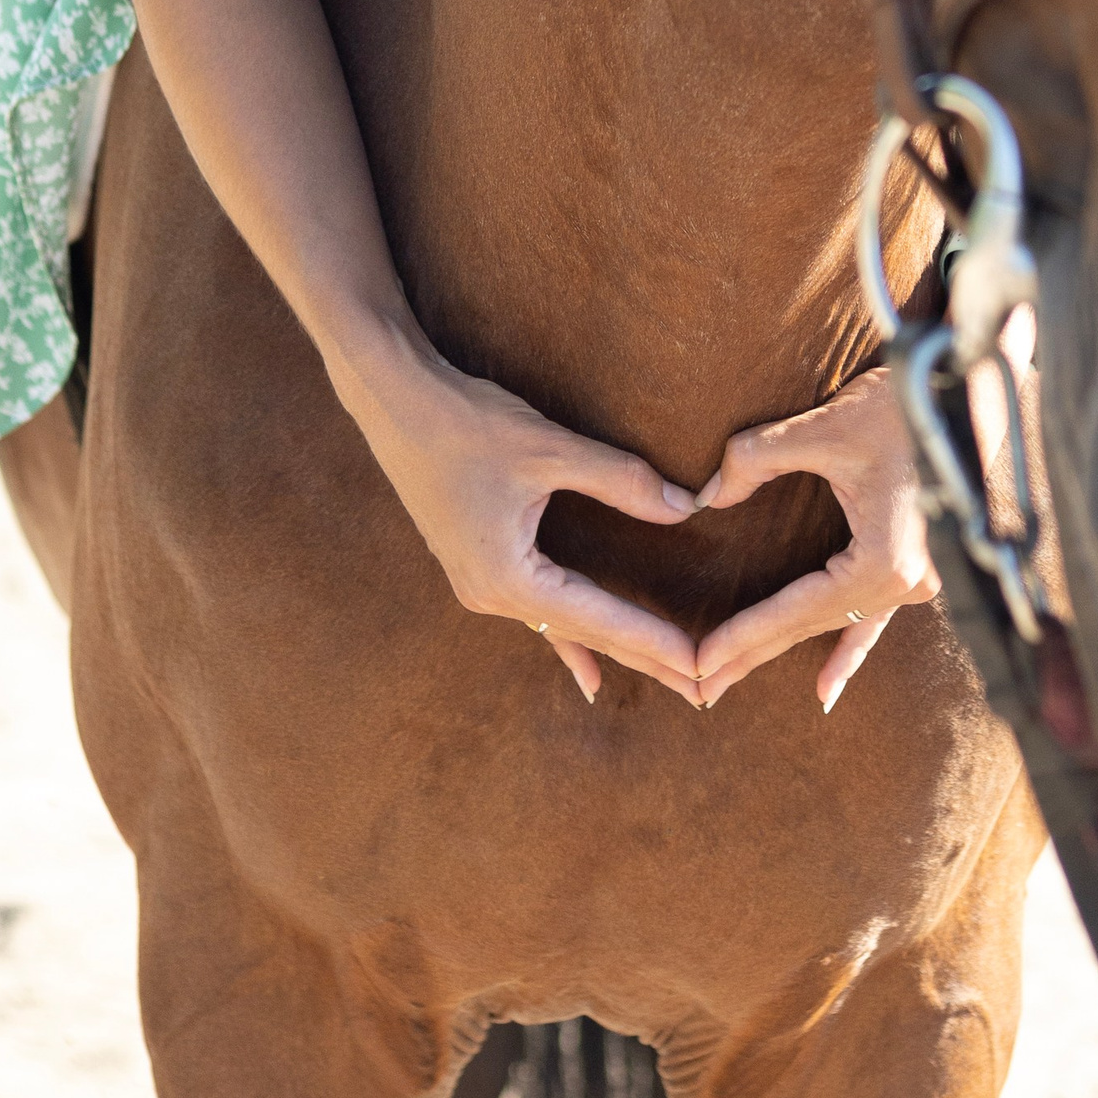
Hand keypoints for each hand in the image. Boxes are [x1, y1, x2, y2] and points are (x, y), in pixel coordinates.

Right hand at [337, 329, 703, 707]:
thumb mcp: (550, 449)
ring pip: (564, 626)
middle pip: (586, 635)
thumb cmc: (468, 423)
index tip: (702, 669)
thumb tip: (684, 508)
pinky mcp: (477, 566)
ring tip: (665, 677)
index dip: (655, 642)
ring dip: (615, 648)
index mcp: (509, 578)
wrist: (393, 403)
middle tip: (703, 694)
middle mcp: (491, 595)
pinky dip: (568, 639)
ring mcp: (480, 585)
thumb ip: (620, 480)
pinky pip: (536, 613)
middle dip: (646, 661)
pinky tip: (588, 672)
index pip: (600, 619)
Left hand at [690, 368, 940, 713]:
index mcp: (883, 561)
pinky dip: (848, 654)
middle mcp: (906, 583)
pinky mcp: (919, 566)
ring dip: (784, 651)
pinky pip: (874, 621)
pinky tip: (825, 691)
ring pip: (836, 624)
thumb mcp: (824, 427)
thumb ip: (756, 458)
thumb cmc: (902, 406)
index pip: (795, 610)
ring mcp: (919, 580)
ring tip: (732, 682)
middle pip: (811, 626)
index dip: (742, 636)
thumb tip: (705, 496)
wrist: (967, 388)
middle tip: (697, 688)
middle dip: (751, 655)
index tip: (697, 663)